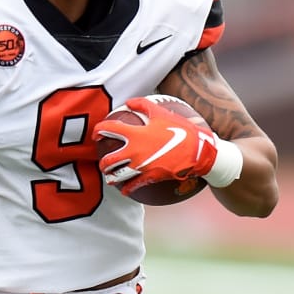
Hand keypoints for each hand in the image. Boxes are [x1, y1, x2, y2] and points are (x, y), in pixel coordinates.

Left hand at [94, 95, 218, 186]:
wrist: (197, 150)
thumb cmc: (180, 129)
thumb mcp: (162, 112)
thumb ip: (143, 105)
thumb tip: (129, 102)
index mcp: (136, 133)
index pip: (109, 129)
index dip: (98, 131)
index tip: (96, 134)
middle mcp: (134, 151)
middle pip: (109, 159)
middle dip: (102, 163)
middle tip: (103, 162)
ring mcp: (141, 166)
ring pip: (117, 175)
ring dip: (111, 177)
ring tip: (110, 177)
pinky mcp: (150, 177)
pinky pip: (133, 185)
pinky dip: (126, 189)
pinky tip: (124, 191)